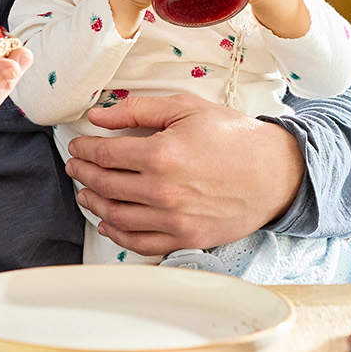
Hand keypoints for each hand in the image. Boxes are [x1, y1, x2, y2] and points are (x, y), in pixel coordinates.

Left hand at [65, 93, 304, 256]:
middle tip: (75, 167)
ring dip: (94, 204)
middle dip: (83, 175)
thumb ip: (137, 110)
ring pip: (117, 216)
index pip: (105, 155)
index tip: (78, 147)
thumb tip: (98, 115)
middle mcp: (163, 191)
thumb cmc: (233, 137)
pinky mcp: (186, 238)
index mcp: (162, 154)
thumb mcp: (186, 107)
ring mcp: (174, 219)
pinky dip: (118, 235)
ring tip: (85, 193)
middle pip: (105, 186)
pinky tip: (108, 223)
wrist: (275, 172)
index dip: (84, 150)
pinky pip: (140, 243)